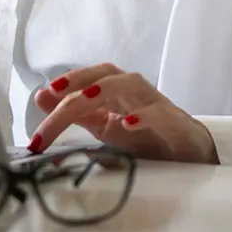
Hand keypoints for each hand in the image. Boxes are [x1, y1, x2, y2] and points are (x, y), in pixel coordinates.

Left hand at [29, 63, 218, 163]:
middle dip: (81, 81)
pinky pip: (161, 114)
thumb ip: (76, 113)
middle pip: (108, 74)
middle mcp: (136, 93)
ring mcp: (157, 107)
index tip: (42, 96)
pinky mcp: (177, 125)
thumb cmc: (147, 138)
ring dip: (108, 87)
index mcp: (117, 93)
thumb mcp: (104, 127)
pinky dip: (144, 115)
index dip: (66, 84)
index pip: (89, 80)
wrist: (191, 157)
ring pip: (134, 84)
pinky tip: (127, 123)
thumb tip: (40, 95)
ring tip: (86, 96)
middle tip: (57, 94)